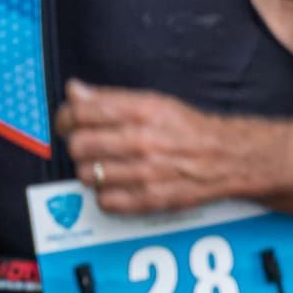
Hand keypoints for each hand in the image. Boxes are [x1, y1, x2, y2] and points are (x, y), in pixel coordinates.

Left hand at [54, 80, 237, 214]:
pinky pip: (105, 201)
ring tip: (102, 166)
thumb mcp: (151, 102)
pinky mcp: (150, 199)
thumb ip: (109, 98)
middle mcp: (142, 141)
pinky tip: (116, 185)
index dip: (66, 117)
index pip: (81, 112)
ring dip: (90, 171)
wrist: (225, 157)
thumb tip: (74, 91)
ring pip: (87, 175)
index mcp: (141, 111)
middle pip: (79, 145)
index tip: (68, 122)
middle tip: (85, 145)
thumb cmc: (186, 128)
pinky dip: (105, 195)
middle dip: (77, 145)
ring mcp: (145, 172)